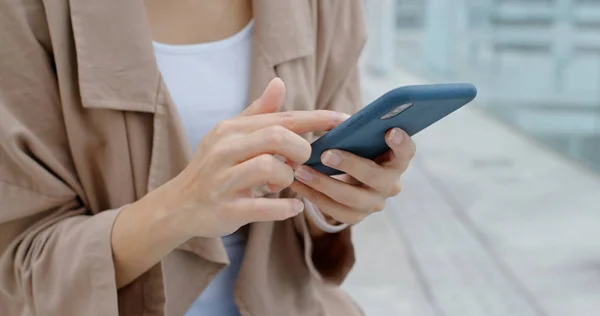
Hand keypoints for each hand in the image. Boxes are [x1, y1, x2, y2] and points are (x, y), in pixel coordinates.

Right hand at [159, 78, 347, 237]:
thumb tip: (279, 82)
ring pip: (270, 168)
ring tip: (284, 184)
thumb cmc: (213, 167)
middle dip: (300, 149)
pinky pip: (263, 207)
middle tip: (301, 162)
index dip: (316, 119)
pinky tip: (293, 208)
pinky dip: (284, 208)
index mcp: (231, 129)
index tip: (342, 121)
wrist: (179, 205)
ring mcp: (223, 180)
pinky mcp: (225, 209)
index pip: (281, 118)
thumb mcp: (230, 135)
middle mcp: (224, 150)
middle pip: (277, 136)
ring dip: (288, 178)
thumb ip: (258, 112)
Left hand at [290, 128, 415, 225]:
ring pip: (351, 198)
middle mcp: (391, 184)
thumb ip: (356, 130)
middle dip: (349, 164)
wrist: (350, 179)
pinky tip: (297, 184)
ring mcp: (375, 203)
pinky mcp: (357, 216)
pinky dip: (313, 196)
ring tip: (301, 171)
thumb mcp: (359, 139)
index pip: (407, 151)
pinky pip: (335, 211)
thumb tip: (339, 122)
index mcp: (397, 160)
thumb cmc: (355, 150)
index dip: (401, 143)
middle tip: (326, 154)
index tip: (389, 131)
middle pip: (374, 176)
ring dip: (323, 184)